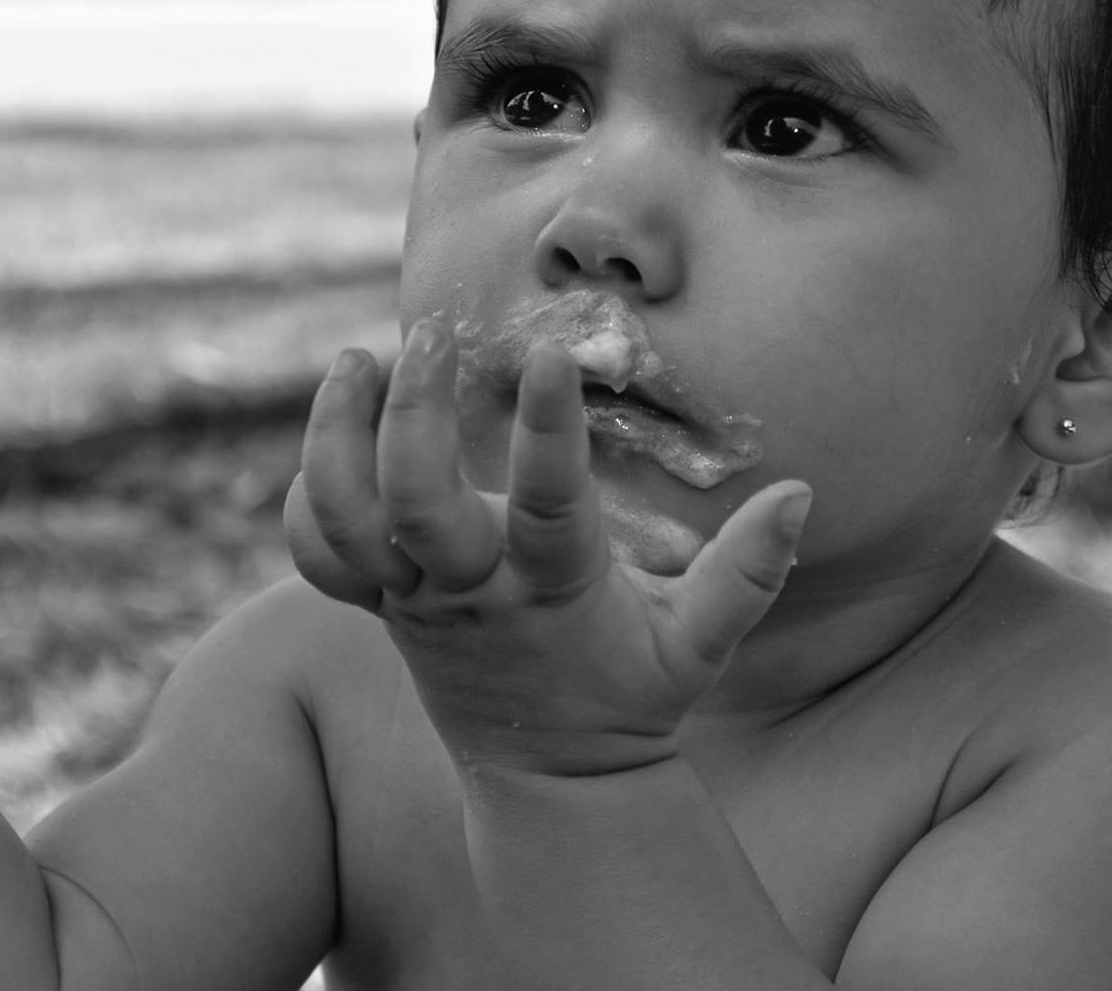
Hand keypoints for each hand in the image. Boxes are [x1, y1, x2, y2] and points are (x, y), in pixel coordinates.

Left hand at [285, 317, 810, 776]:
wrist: (549, 778)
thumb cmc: (630, 694)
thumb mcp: (699, 644)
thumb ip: (749, 573)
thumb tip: (801, 492)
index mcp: (554, 589)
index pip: (549, 502)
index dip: (547, 429)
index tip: (547, 354)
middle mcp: (472, 591)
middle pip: (415, 503)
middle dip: (412, 414)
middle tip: (429, 333)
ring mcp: (413, 601)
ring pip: (347, 521)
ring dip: (335, 436)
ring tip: (352, 360)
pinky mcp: (379, 608)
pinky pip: (319, 557)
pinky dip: (310, 498)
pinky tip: (332, 437)